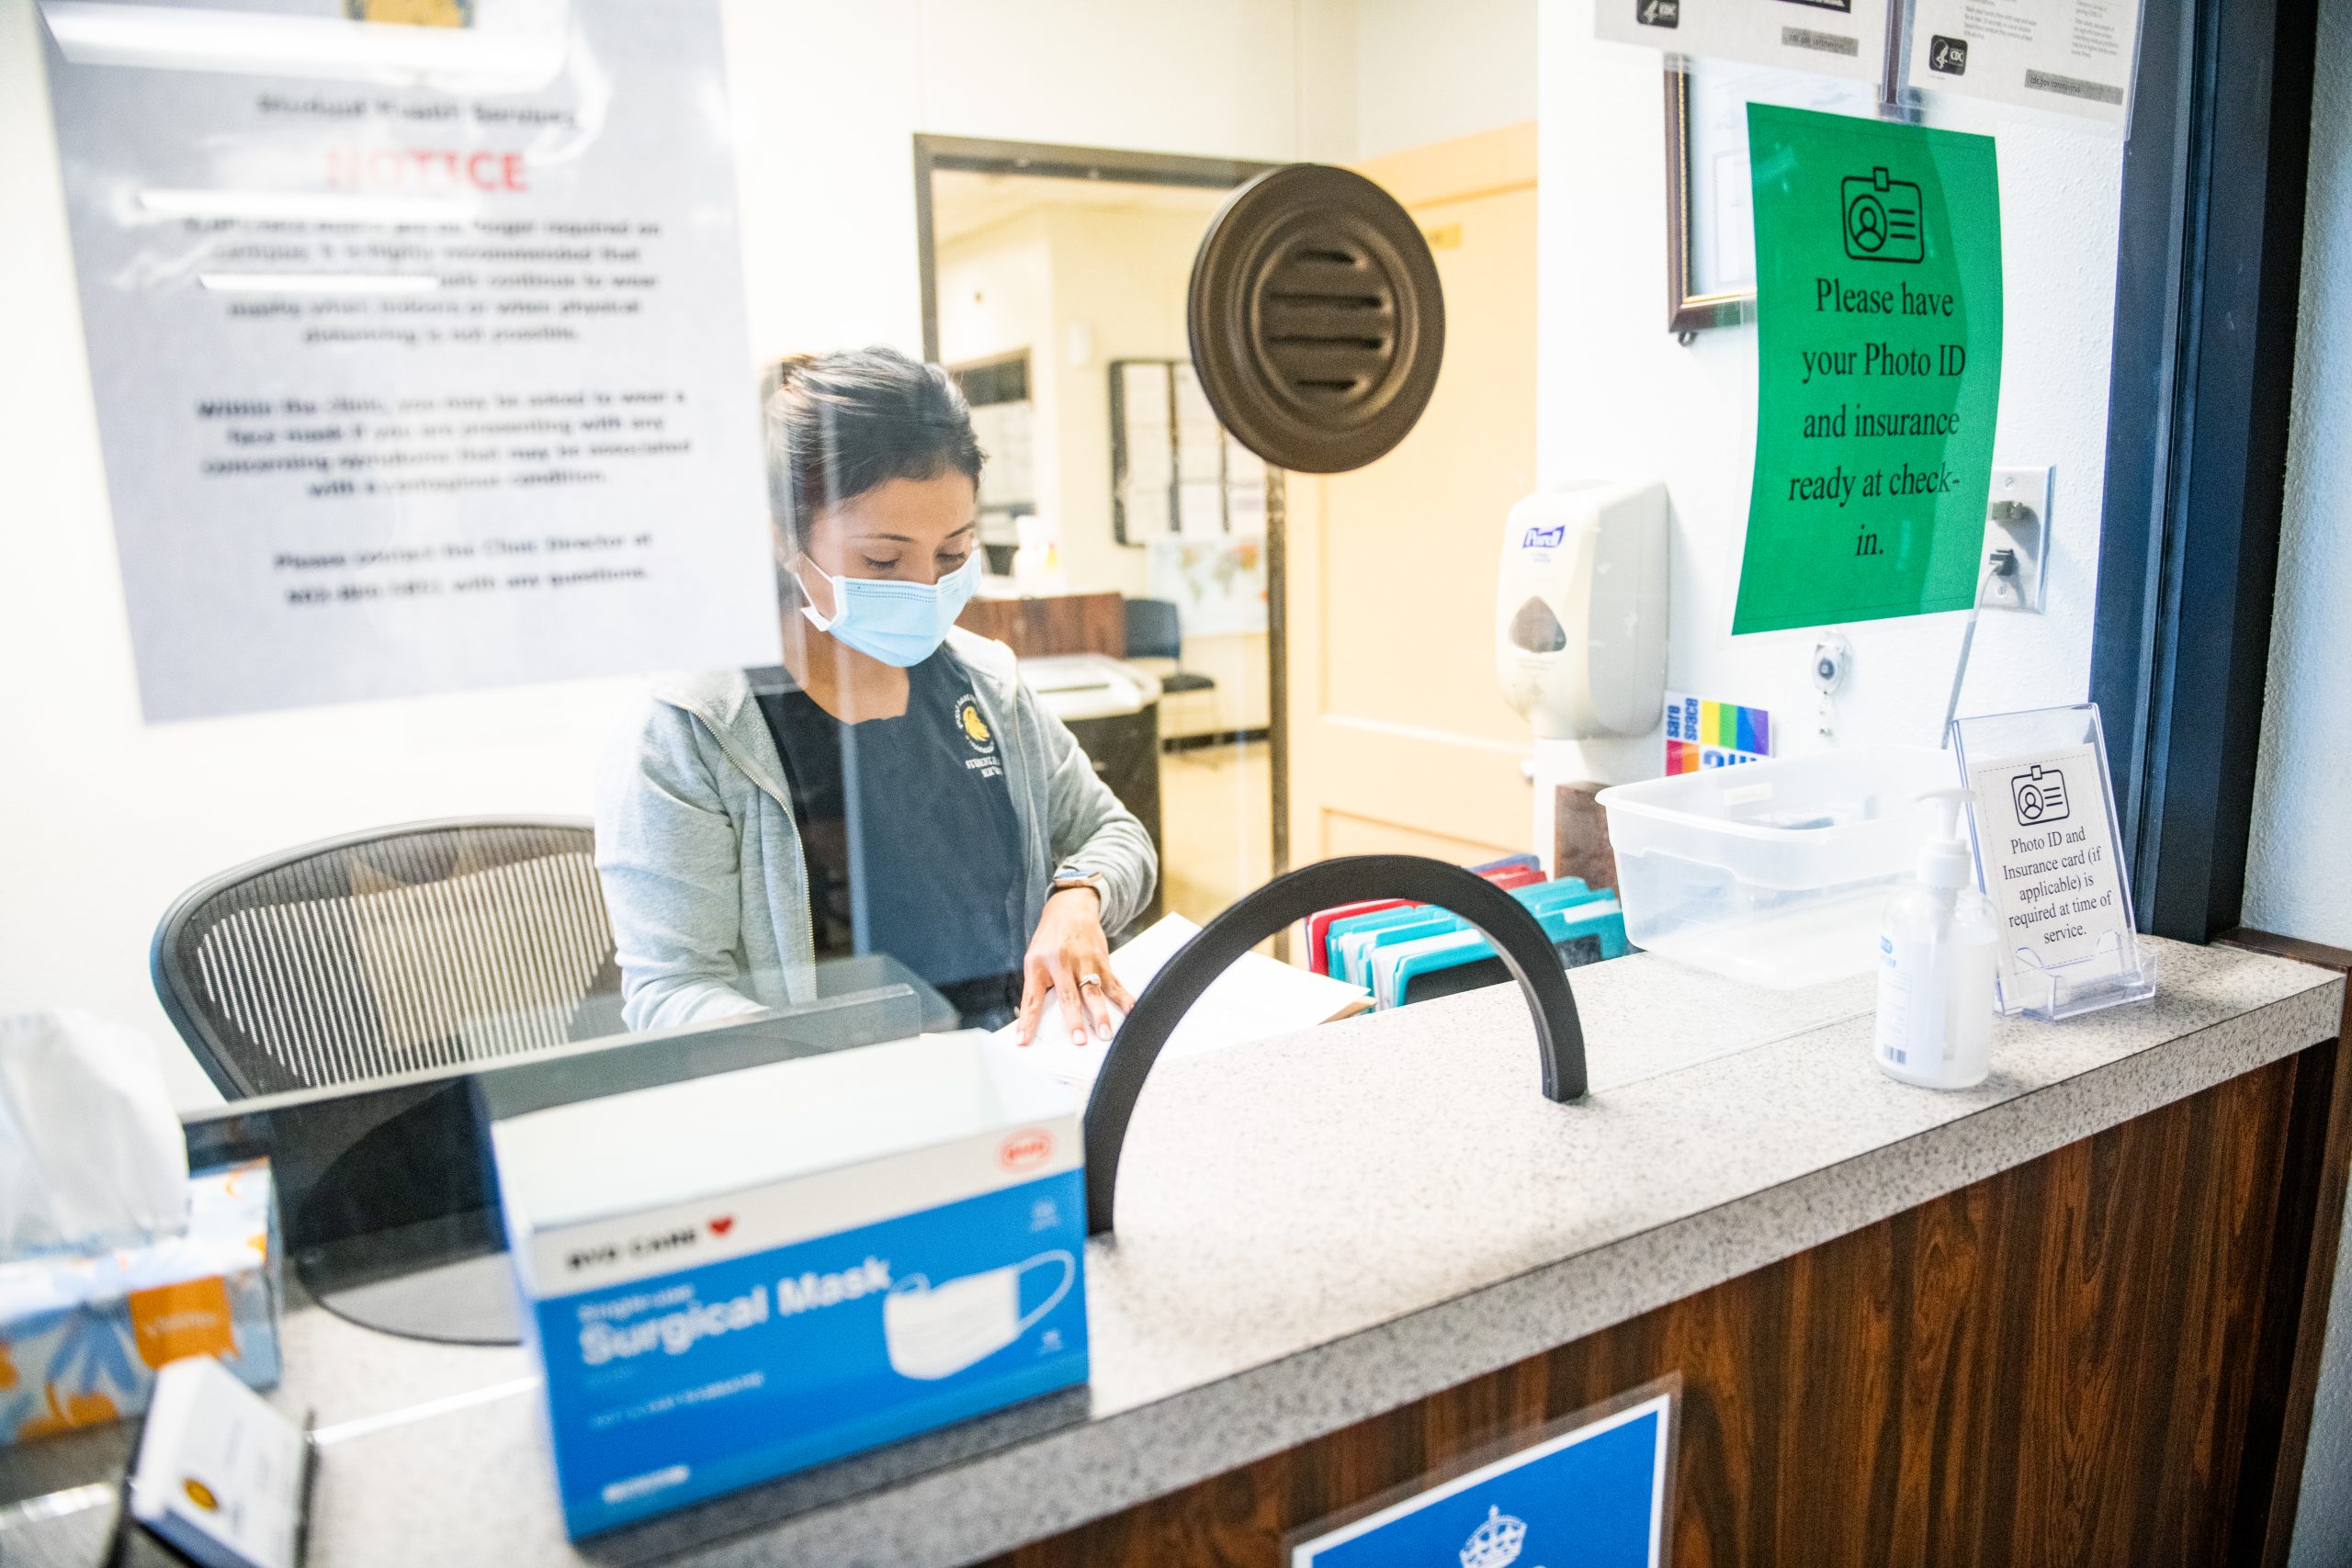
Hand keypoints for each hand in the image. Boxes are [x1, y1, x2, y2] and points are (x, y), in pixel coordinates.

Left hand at [1015, 888, 1134, 1046]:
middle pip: (1068, 996)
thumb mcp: (1035, 958)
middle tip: (1080, 1040)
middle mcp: (1061, 963)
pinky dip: (1123, 997)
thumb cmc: (1050, 939)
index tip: (1023, 1041)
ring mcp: (1083, 961)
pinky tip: (1130, 1009)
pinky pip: (1113, 981)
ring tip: (1105, 1033)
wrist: (1070, 908)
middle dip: (1074, 1020)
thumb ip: (1037, 986)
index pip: (1032, 999)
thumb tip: (1033, 1019)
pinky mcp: (1101, 959)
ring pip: (1093, 991)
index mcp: (1038, 965)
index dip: (1027, 1022)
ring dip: (1101, 1014)